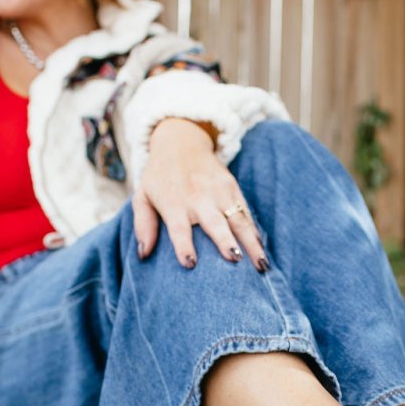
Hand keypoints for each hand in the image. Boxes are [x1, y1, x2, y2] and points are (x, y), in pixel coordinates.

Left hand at [132, 118, 267, 270]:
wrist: (180, 141)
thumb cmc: (159, 177)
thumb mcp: (142, 196)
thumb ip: (142, 226)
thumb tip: (143, 255)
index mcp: (173, 203)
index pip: (178, 228)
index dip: (184, 246)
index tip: (190, 264)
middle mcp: (198, 198)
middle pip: (215, 223)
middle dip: (226, 242)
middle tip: (235, 260)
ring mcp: (218, 192)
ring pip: (238, 220)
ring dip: (251, 242)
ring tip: (261, 264)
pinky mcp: (232, 187)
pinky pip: (246, 212)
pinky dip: (254, 231)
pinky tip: (262, 248)